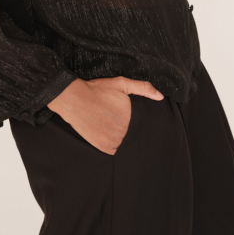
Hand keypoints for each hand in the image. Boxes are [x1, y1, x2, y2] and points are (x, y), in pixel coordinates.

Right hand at [47, 76, 163, 154]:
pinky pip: (116, 151)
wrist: (73, 99)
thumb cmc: (97, 90)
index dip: (143, 124)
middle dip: (133, 131)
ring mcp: (113, 142)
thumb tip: (160, 96)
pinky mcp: (103, 148)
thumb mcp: (121, 83)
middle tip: (124, 123)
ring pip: (127, 145)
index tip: (138, 121)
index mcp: (131, 118)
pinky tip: (111, 135)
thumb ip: (143, 88)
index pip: (145, 126)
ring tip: (117, 128)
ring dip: (125, 140)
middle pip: (136, 136)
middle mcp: (124, 133)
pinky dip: (116, 145)